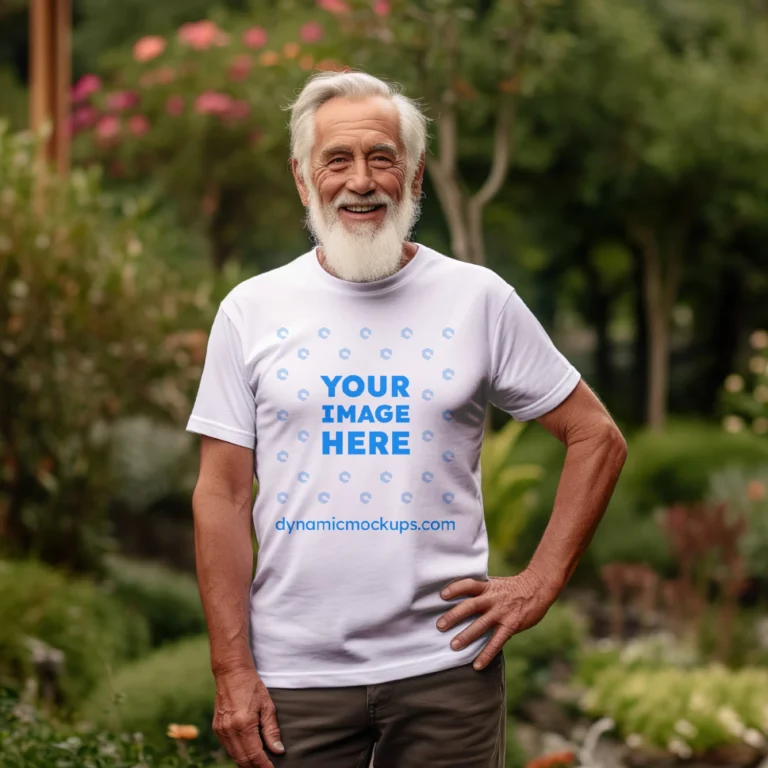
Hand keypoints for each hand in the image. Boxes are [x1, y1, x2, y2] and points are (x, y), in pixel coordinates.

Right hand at [212, 665, 284, 766]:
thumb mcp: (267, 705)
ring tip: (260, 762)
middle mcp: (230, 730)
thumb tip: (278, 750)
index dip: (264, 765)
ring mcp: (221, 730)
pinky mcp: (216, 728)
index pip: (255, 755)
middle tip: (268, 767)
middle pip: (243, 759)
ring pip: (234, 756)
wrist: (232, 673)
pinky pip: (228, 748)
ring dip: (247, 762)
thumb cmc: (252, 686)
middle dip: (256, 767)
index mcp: (244, 724)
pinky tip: (248, 752)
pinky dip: (238, 753)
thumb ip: (272, 730)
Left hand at [436, 568, 558, 669]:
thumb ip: (480, 591)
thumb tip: (459, 599)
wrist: (538, 588)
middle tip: (440, 626)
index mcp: (487, 586)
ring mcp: (501, 612)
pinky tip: (477, 665)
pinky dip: (486, 654)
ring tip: (453, 646)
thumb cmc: (512, 588)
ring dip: (466, 636)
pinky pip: (496, 642)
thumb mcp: (495, 584)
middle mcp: (492, 598)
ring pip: (481, 625)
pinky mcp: (511, 625)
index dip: (455, 589)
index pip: (468, 584)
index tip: (442, 595)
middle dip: (454, 616)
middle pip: (470, 606)